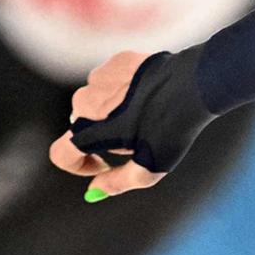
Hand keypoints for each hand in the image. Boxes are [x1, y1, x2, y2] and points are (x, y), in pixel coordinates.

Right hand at [49, 52, 166, 198]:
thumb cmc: (170, 131)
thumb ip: (116, 183)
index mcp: (88, 130)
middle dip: (100, 138)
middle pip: (80, 128)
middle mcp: (84, 102)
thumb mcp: (146, 169)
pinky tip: (149, 98)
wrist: (193, 85)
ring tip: (145, 118)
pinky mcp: (114, 63)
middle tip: (134, 142)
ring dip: (111, 115)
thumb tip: (93, 192)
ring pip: (95, 104)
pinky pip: (109, 84)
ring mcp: (98, 78)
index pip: (61, 155)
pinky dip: (122, 94)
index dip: (79, 167)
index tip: (103, 165)